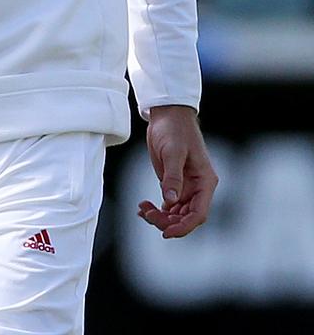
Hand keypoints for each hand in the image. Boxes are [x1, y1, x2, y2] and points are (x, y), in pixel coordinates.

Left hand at [138, 104, 217, 238]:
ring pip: (176, 214)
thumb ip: (172, 176)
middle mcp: (197, 188)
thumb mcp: (173, 152)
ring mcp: (185, 187)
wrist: (167, 115)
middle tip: (147, 214)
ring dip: (160, 217)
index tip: (166, 232)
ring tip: (143, 209)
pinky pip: (168, 205)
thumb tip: (170, 201)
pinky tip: (143, 208)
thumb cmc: (174, 129)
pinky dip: (157, 210)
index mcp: (205, 181)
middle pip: (186, 217)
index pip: (199, 213)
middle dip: (167, 221)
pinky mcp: (173, 183)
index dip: (184, 227)